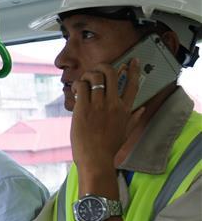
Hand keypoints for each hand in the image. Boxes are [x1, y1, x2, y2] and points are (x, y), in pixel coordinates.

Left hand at [70, 59, 144, 173]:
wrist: (96, 159)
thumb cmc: (109, 148)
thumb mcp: (126, 132)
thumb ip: (134, 119)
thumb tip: (143, 109)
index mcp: (125, 110)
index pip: (133, 84)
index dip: (133, 70)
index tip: (132, 60)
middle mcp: (113, 105)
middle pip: (111, 74)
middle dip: (103, 67)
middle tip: (96, 71)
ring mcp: (98, 106)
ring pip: (94, 77)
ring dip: (87, 75)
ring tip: (83, 83)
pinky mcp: (83, 109)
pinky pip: (81, 87)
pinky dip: (78, 84)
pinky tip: (77, 90)